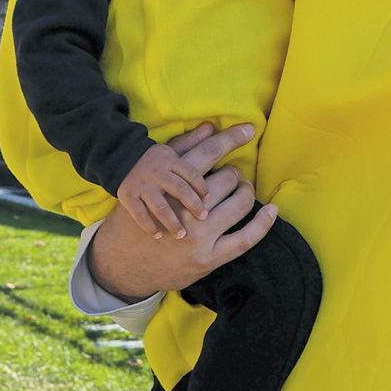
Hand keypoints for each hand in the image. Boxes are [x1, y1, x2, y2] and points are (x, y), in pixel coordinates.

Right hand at [89, 122, 277, 298]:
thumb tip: (209, 126)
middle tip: (232, 178)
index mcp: (169, 186)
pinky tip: (271, 212)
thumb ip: (183, 151)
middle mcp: (184, 209)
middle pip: (227, 178)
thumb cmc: (134, 216)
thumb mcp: (151, 180)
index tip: (250, 129)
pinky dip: (262, 224)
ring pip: (239, 204)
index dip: (231, 138)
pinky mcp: (207, 259)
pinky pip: (245, 240)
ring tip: (241, 192)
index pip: (208, 153)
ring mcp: (197, 236)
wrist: (120, 264)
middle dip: (233, 175)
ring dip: (245, 194)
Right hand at [117, 143, 209, 239]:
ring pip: (160, 206)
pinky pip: (139, 214)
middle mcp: (157, 172)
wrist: (119, 159)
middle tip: (203, 217)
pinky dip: (149, 226)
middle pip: (179, 189)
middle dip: (193, 204)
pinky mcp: (127, 196)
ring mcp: (142, 186)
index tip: (210, 199)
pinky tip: (158, 236)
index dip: (202, 187)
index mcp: (170, 161)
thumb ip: (193, 142)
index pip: (191, 174)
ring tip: (182, 234)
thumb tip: (211, 126)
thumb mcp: (173, 149)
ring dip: (172, 221)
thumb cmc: (155, 159)